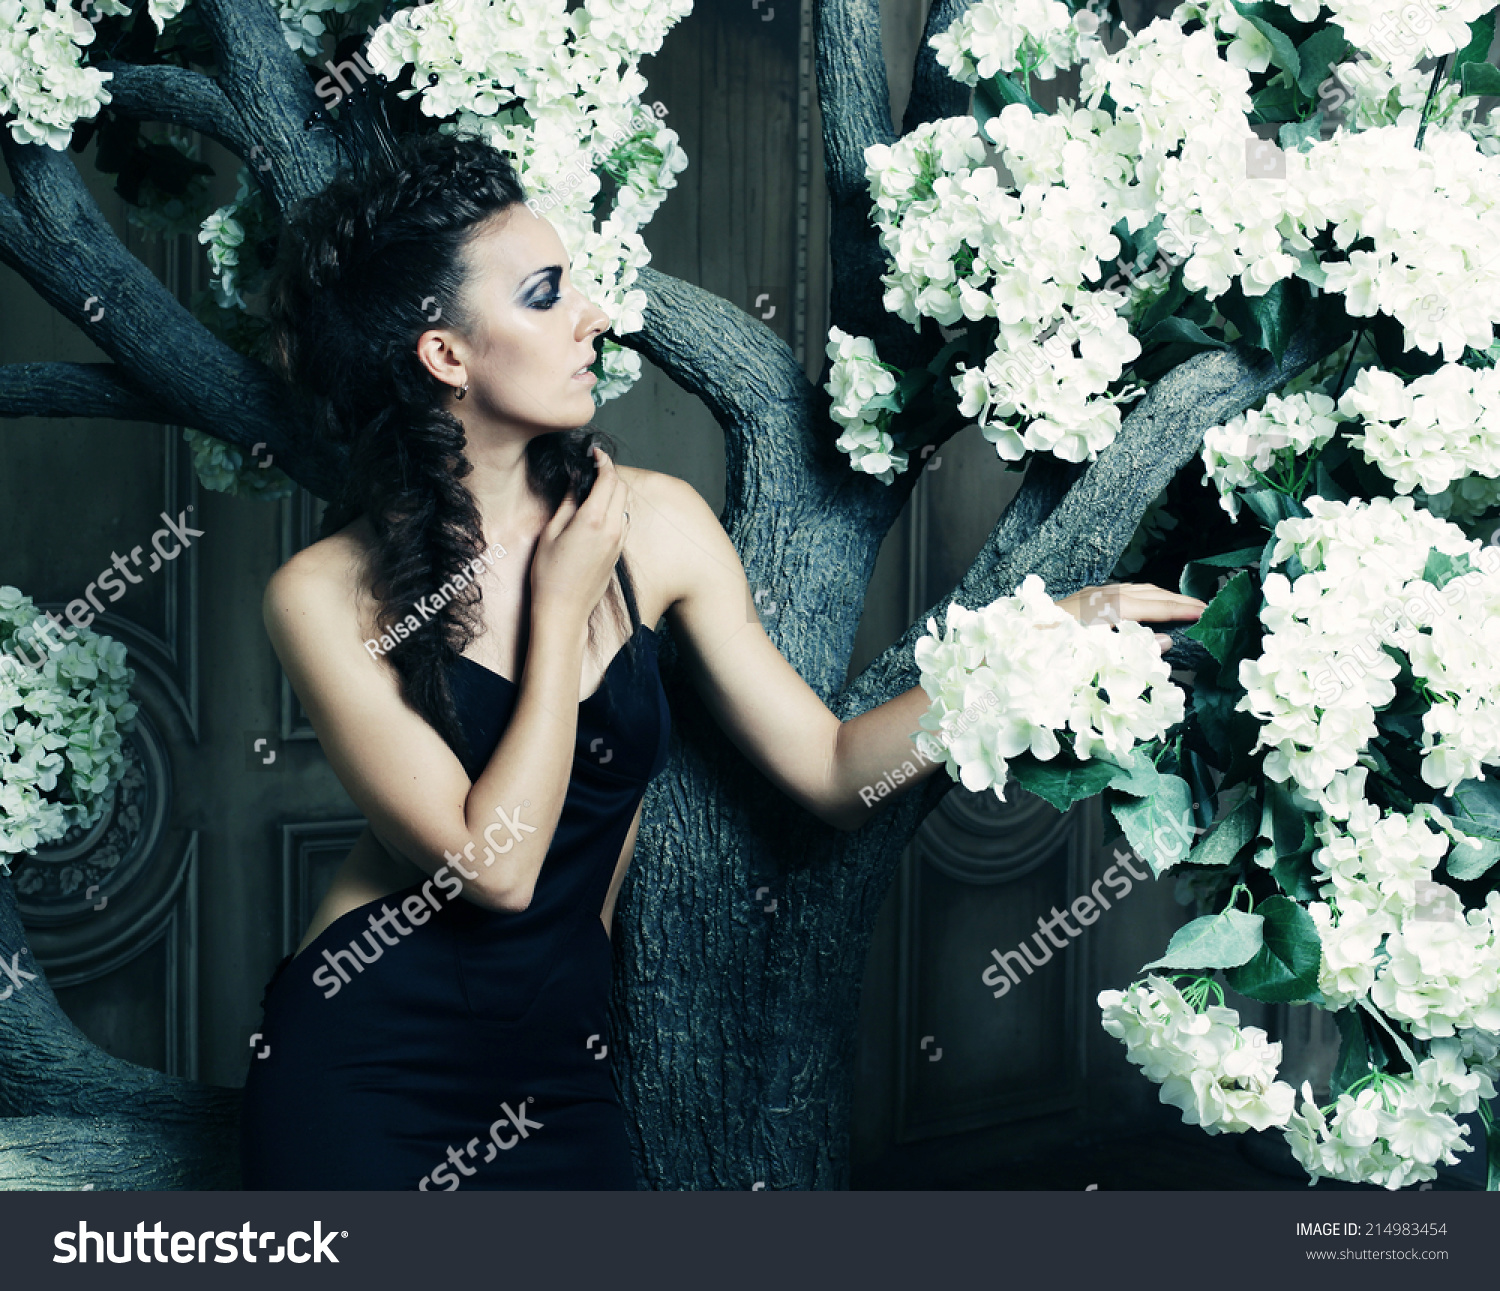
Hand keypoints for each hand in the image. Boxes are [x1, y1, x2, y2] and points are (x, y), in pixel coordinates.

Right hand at [530, 446, 630, 633]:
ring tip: (594, 488)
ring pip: (625, 504)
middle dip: (610, 473)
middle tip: (592, 467)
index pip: (608, 478)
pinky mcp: (619, 552)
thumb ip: (567, 502)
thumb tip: (575, 481)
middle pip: (622, 488)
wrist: (564, 610)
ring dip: (615, 490)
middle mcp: (612, 528)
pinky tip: (599, 510)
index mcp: (593, 519)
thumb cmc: (549, 573)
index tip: (594, 453)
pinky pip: (623, 521)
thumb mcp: (551, 532)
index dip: (603, 460)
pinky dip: (616, 508)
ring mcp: (618, 541)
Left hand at [1053, 582, 1206, 654]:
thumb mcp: (1095, 658)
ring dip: (1161, 596)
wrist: (1011, 647)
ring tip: (1183, 606)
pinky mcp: (1081, 600)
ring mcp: (1088, 595)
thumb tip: (1166, 641)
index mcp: (1105, 608)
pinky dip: (1142, 596)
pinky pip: (1121, 592)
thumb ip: (1132, 650)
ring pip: (1135, 589)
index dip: (1182, 610)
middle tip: (1205, 608)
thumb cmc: (1050, 657)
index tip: (1206, 613)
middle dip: (1178, 599)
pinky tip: (1147, 605)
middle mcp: (1098, 595)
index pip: (1153, 607)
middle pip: (1148, 592)